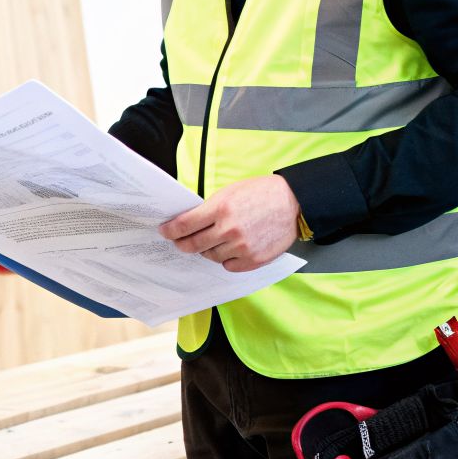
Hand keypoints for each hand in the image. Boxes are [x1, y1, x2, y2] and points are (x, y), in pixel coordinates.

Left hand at [160, 174, 300, 271]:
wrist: (292, 202)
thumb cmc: (261, 193)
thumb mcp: (230, 192)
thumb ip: (209, 208)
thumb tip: (188, 222)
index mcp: (220, 209)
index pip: (185, 225)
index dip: (170, 231)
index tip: (165, 232)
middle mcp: (229, 230)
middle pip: (193, 245)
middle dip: (182, 244)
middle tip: (180, 242)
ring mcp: (241, 247)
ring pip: (211, 256)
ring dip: (208, 250)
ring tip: (214, 240)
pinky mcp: (253, 260)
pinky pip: (229, 266)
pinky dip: (226, 259)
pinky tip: (231, 249)